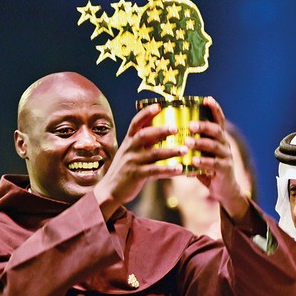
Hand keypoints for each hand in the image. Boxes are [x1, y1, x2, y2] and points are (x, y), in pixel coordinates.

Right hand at [93, 103, 187, 217]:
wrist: (110, 191)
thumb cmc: (124, 171)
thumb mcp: (130, 154)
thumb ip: (143, 144)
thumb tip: (161, 134)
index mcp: (129, 142)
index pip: (136, 123)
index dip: (146, 113)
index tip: (159, 105)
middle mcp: (130, 149)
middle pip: (145, 135)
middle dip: (161, 130)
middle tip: (176, 127)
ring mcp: (132, 162)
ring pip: (154, 154)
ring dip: (171, 151)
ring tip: (185, 149)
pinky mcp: (136, 175)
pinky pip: (155, 171)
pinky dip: (169, 170)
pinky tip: (180, 169)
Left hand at [185, 97, 249, 221]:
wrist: (224, 191)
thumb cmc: (208, 170)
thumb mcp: (201, 154)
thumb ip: (192, 144)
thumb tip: (170, 133)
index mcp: (219, 139)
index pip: (218, 120)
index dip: (214, 109)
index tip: (207, 99)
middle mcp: (224, 145)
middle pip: (216, 130)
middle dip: (203, 126)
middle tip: (190, 125)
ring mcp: (226, 157)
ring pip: (214, 146)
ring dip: (200, 143)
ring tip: (188, 142)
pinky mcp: (224, 170)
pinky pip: (213, 164)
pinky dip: (202, 162)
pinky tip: (193, 161)